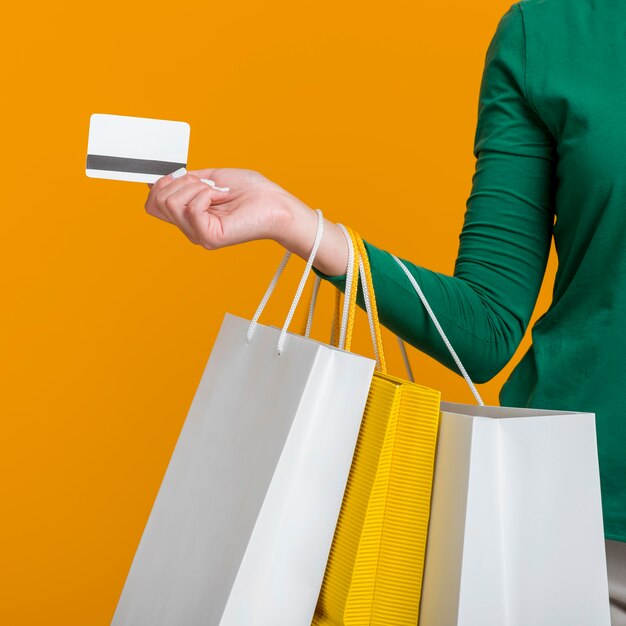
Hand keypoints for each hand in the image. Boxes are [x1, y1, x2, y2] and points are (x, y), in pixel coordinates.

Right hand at [144, 167, 349, 275]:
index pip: (152, 204)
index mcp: (189, 216)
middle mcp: (190, 228)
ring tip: (219, 192)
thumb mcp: (210, 178)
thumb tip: (158, 181)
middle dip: (182, 182)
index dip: (160, 185)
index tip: (185, 177)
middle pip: (157, 202)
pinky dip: (207, 194)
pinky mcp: (209, 237)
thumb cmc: (251, 191)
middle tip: (210, 185)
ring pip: (171, 203)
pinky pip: (191, 208)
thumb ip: (185, 181)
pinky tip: (223, 198)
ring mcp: (198, 235)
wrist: (275, 203)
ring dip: (197, 187)